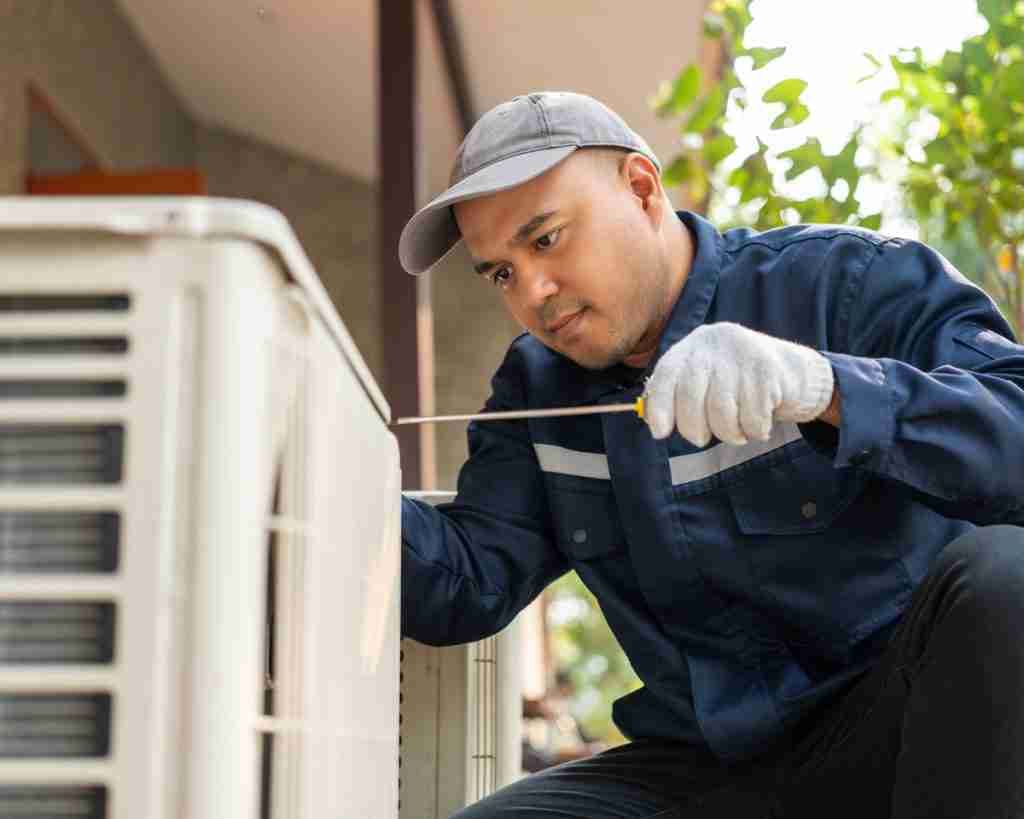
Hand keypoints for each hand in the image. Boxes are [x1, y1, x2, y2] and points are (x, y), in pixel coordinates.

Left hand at [645, 322, 834, 445]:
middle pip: (690, 397)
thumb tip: (655, 426)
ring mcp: (742, 354)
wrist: (793, 370)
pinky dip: (755, 430)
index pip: (666, 375)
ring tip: (737, 430)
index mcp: (692, 347)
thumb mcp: (706, 382)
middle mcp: (714, 344)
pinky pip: (752, 418)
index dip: (659, 407)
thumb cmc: (738, 385)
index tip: (660, 433)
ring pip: (722, 412)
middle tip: (701, 439)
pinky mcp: (767, 369)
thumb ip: (678, 398)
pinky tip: (760, 422)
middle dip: (694, 429)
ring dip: (728, 434)